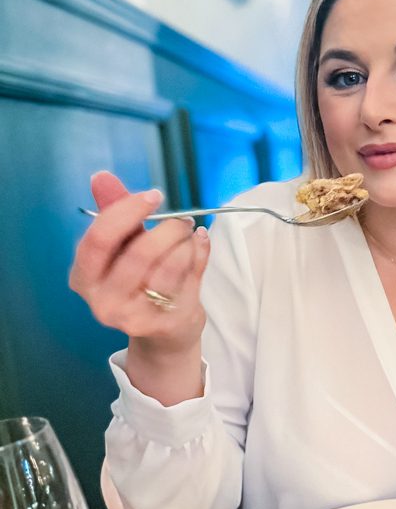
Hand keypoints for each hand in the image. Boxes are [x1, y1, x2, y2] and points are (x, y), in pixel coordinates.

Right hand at [69, 171, 209, 350]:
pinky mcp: (165, 323)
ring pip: (169, 267)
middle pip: (139, 254)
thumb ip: (113, 210)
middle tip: (183, 219)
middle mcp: (103, 302)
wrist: (164, 331)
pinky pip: (188, 279)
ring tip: (189, 235)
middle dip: (168, 228)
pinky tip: (198, 246)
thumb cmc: (140, 280)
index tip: (154, 196)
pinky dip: (198, 255)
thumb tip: (101, 177)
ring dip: (186, 242)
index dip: (128, 211)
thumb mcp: (123, 245)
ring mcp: (134, 318)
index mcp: (84, 278)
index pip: (99, 239)